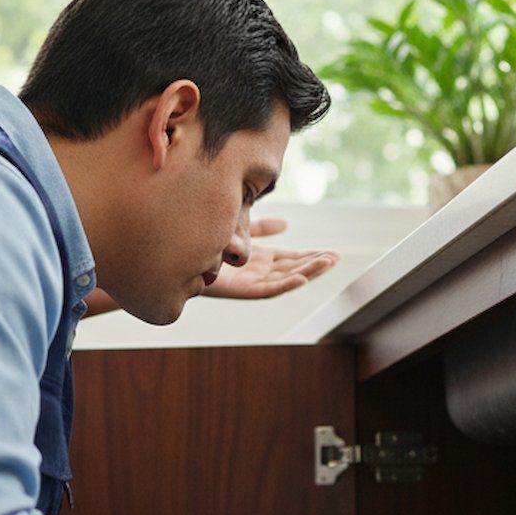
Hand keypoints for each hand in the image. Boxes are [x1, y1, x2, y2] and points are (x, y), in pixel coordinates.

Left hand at [205, 216, 337, 299]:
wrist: (179, 255)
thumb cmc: (207, 243)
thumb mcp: (240, 229)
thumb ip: (261, 228)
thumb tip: (286, 224)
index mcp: (261, 260)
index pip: (293, 259)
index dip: (313, 256)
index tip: (333, 253)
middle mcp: (258, 273)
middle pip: (294, 269)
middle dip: (316, 264)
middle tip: (337, 257)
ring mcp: (251, 282)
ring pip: (286, 279)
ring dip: (308, 272)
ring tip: (327, 264)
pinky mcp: (241, 290)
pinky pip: (267, 290)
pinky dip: (285, 285)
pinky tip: (301, 277)